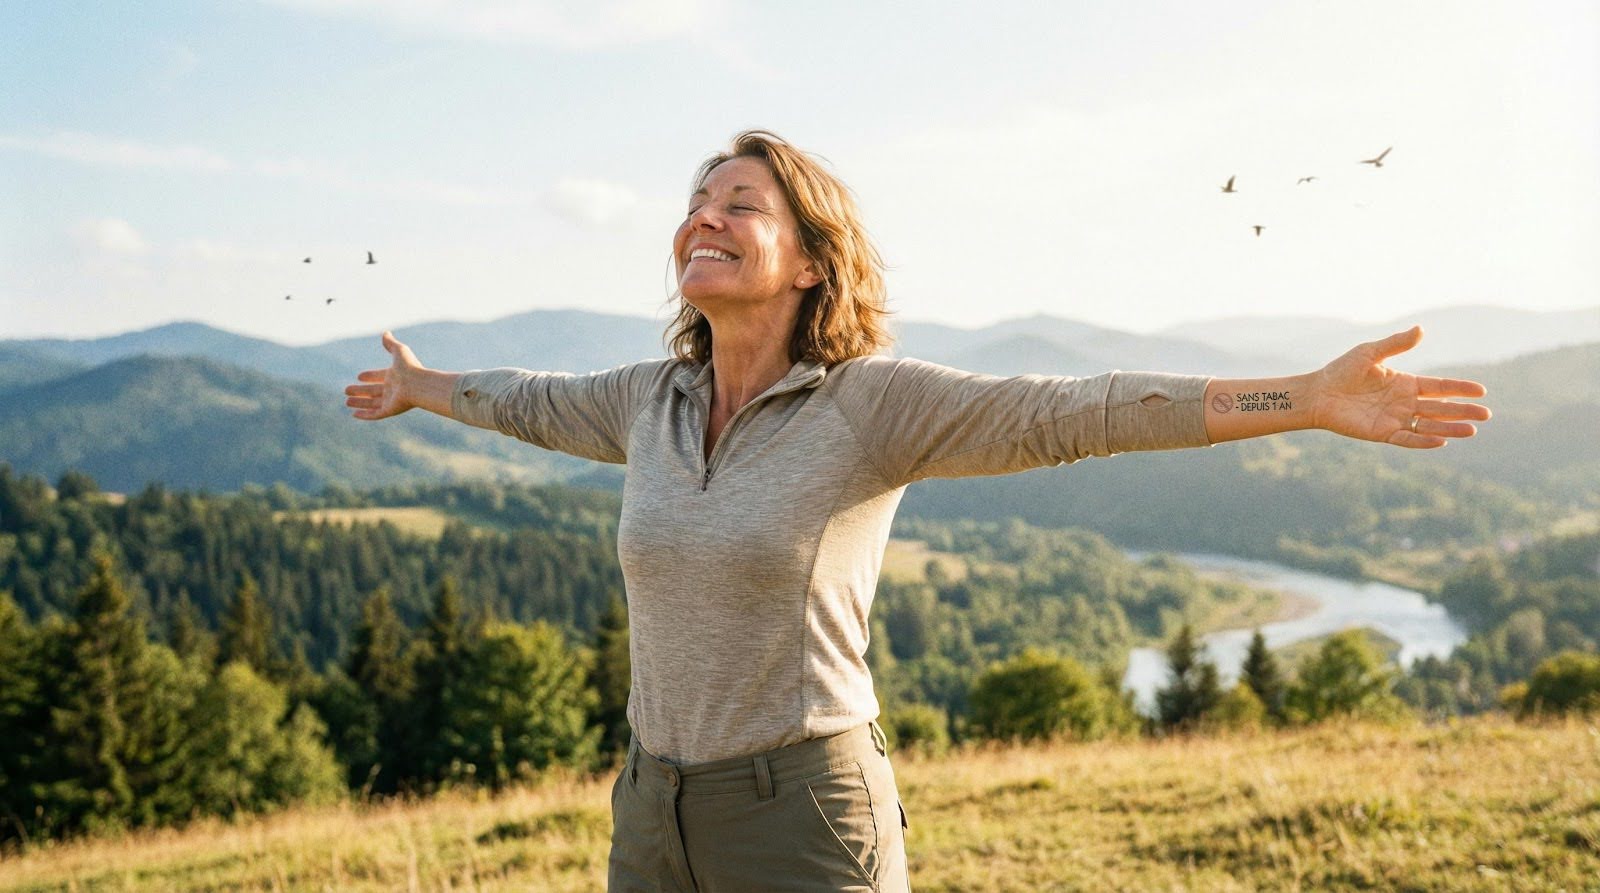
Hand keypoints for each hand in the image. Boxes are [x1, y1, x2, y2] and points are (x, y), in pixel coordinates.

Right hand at [345, 331, 423, 419]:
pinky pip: (375, 414)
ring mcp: (391, 401)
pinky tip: (354, 414)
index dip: (370, 376)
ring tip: (346, 402)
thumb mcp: (399, 351)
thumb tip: (385, 333)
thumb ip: (391, 343)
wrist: (418, 384)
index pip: (380, 376)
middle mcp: (393, 389)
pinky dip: (365, 415)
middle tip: (347, 390)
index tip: (359, 376)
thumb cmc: (410, 367)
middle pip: (373, 391)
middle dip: (360, 391)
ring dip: (360, 402)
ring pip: (372, 403)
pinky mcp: (390, 410)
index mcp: (394, 376)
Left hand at [1310, 326, 1489, 447]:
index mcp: (1406, 383)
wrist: (1318, 393)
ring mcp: (1395, 419)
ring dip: (1450, 428)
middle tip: (1486, 415)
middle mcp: (1404, 403)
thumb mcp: (1370, 353)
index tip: (1481, 390)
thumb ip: (1396, 344)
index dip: (1460, 388)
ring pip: (1429, 425)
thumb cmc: (1342, 371)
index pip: (1440, 387)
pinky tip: (1441, 441)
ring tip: (1471, 431)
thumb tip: (1421, 329)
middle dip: (1463, 411)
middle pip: (1440, 408)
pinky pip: (1407, 438)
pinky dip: (1423, 440)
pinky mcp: (1382, 433)